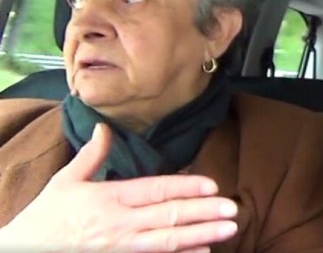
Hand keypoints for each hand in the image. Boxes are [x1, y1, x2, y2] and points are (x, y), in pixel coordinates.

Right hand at [0, 122, 237, 251]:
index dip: (186, 187)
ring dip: (201, 235)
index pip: (156, 190)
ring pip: (168, 242)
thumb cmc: (45, 218)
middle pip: (169, 217)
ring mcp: (121, 249)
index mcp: (109, 199)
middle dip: (204, 212)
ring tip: (227, 230)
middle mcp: (119, 225)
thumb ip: (92, 155)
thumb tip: (106, 127)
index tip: (212, 185)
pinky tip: (203, 252)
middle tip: (232, 208)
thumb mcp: (65, 182)